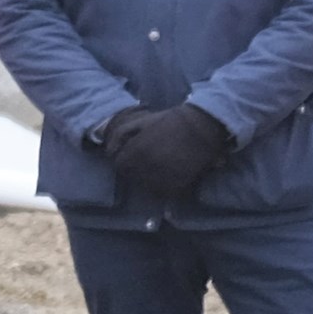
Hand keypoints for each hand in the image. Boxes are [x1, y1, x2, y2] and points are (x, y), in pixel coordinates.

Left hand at [102, 103, 229, 196]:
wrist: (202, 125)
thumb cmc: (170, 121)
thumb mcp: (140, 122)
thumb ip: (121, 135)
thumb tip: (110, 151)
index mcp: (135, 152)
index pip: (120, 166)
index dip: (126, 161)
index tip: (134, 156)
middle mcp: (146, 168)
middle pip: (132, 178)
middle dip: (137, 171)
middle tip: (149, 162)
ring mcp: (162, 178)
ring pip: (147, 187)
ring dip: (150, 180)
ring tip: (161, 168)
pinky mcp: (178, 185)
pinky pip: (164, 192)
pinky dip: (165, 187)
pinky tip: (171, 175)